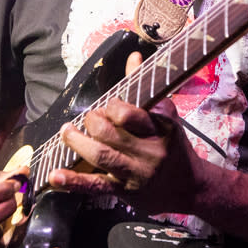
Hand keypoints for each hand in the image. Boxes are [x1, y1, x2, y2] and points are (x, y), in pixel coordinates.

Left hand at [50, 52, 203, 212]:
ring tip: (67, 132)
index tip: (109, 106)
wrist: (191, 188)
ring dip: (77, 141)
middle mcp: (150, 150)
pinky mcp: (124, 191)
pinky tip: (55, 175)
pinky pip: (96, 185)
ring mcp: (136, 173)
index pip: (131, 112)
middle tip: (89, 119)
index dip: (114, 107)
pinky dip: (73, 181)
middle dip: (93, 121)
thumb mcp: (167, 116)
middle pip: (111, 132)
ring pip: (101, 154)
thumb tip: (134, 56)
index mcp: (162, 128)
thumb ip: (145, 88)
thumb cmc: (174, 147)